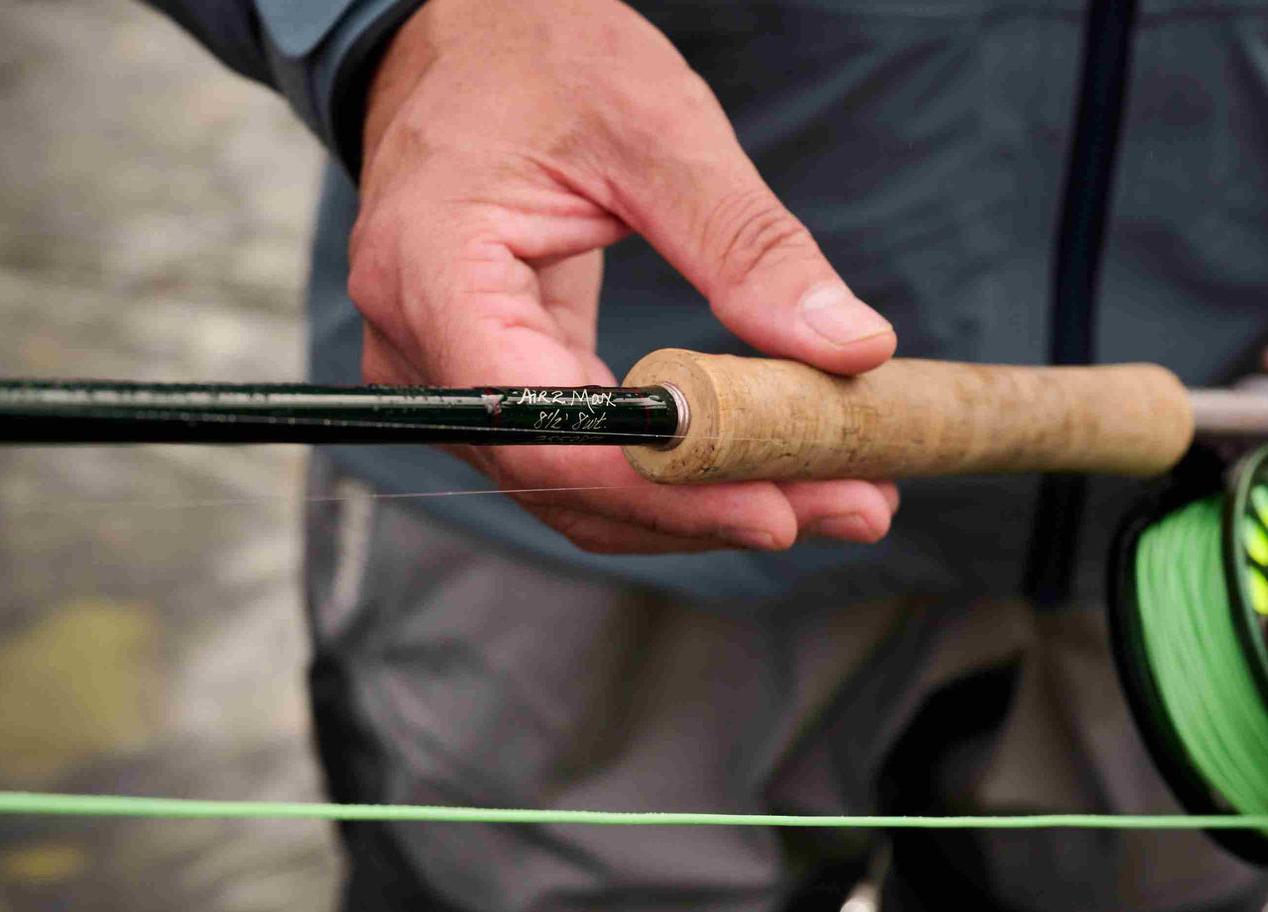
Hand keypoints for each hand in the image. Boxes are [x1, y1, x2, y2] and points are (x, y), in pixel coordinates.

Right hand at [348, 0, 898, 552]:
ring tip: (832, 494)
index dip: (660, 486)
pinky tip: (758, 465)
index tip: (776, 507)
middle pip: (563, 478)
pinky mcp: (488, 380)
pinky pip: (576, 456)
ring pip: (573, 488)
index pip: (542, 426)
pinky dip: (669, 472)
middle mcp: (417, 345)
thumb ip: (749, 247)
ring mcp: (442, 374)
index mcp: (435, 271)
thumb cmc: (544, 59)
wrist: (466, 37)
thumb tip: (850, 349)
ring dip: (701, 505)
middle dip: (709, 508)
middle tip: (848, 504)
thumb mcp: (660, 132)